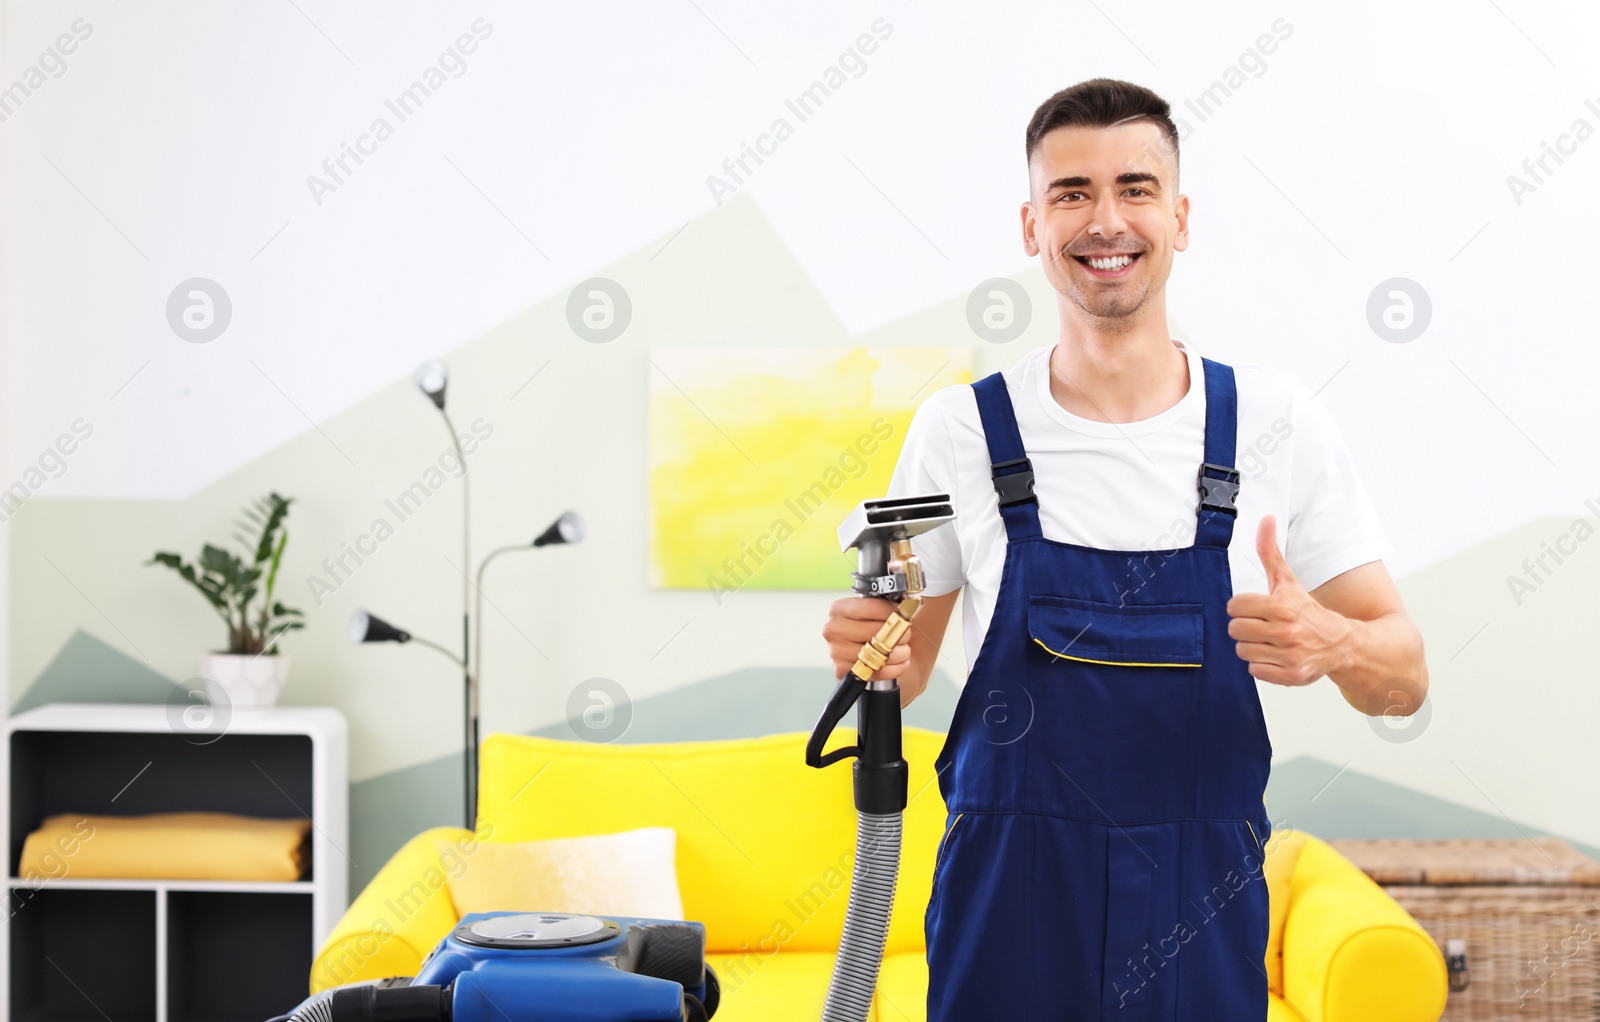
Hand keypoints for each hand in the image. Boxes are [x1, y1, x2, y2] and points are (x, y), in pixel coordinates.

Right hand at [823, 596, 910, 681]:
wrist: (873, 655)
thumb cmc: (877, 629)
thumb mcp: (881, 609)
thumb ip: (894, 601)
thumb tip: (909, 602)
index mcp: (839, 609)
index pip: (871, 607)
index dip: (894, 612)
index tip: (905, 616)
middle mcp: (834, 629)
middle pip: (875, 632)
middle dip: (898, 634)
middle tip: (906, 635)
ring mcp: (836, 652)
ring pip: (877, 654)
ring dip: (899, 654)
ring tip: (904, 651)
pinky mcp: (843, 671)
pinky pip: (875, 671)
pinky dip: (893, 669)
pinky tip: (898, 664)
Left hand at [1226, 515, 1352, 685]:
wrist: (1341, 643)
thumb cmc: (1307, 609)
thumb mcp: (1288, 580)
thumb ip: (1271, 552)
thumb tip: (1266, 519)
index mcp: (1282, 606)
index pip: (1235, 606)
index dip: (1242, 607)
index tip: (1256, 609)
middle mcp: (1286, 632)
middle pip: (1235, 629)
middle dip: (1246, 627)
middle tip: (1263, 626)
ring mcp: (1289, 655)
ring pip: (1242, 651)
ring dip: (1253, 647)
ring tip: (1270, 641)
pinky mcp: (1291, 676)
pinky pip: (1254, 671)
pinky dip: (1262, 666)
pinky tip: (1276, 656)